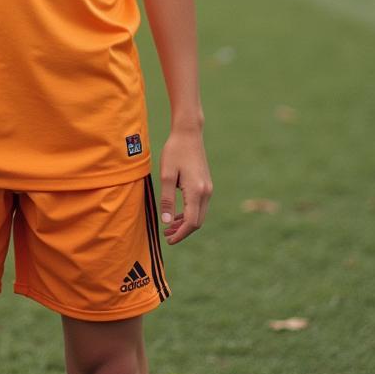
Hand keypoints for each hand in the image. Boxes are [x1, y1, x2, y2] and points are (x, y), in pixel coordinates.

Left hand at [159, 129, 211, 243]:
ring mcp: (208, 188)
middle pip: (197, 222)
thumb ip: (167, 200)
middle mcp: (206, 192)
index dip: (180, 234)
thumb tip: (167, 222)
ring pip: (199, 214)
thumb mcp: (166, 175)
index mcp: (197, 191)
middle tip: (166, 235)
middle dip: (183, 231)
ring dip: (186, 223)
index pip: (191, 222)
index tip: (168, 240)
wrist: (189, 133)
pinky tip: (177, 214)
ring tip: (169, 227)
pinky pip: (200, 206)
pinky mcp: (206, 184)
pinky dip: (189, 213)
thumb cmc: (175, 151)